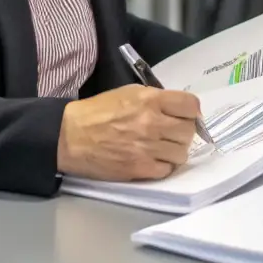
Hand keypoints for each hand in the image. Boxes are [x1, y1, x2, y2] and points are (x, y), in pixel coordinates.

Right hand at [57, 85, 201, 181]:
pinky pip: (167, 170)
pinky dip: (164, 166)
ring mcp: (148, 148)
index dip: (191, 111)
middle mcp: (153, 123)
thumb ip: (155, 99)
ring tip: (162, 148)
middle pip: (189, 130)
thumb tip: (176, 109)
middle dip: (184, 131)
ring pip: (182, 153)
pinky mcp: (140, 169)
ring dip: (175, 150)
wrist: (71, 137)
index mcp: (150, 100)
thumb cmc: (98, 112)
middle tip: (172, 133)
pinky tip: (153, 160)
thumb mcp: (128, 93)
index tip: (185, 116)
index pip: (191, 105)